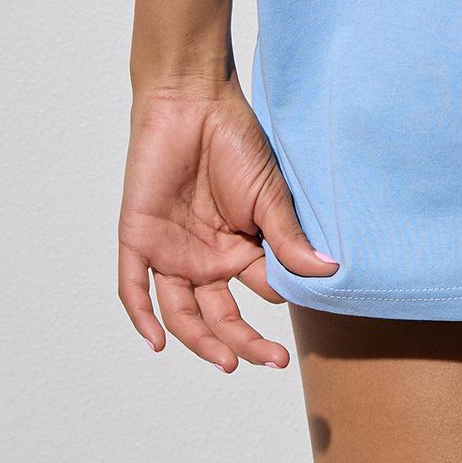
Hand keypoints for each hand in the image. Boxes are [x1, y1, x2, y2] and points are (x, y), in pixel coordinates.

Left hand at [118, 76, 336, 370]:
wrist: (193, 100)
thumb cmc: (235, 139)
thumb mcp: (269, 194)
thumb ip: (288, 237)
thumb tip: (328, 271)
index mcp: (239, 247)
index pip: (260, 292)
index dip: (281, 304)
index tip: (305, 309)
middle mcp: (205, 258)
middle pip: (221, 315)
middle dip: (246, 342)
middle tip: (273, 360)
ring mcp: (171, 252)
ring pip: (182, 312)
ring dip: (202, 342)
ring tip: (228, 362)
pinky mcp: (139, 238)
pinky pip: (133, 288)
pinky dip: (142, 317)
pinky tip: (158, 342)